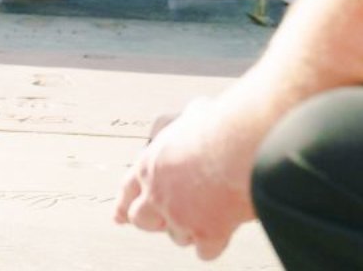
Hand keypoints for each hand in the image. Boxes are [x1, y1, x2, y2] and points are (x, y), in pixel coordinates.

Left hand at [114, 97, 257, 260]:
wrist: (243, 147)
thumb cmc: (221, 128)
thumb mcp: (195, 115)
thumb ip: (189, 123)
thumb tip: (199, 111)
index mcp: (151, 165)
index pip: (127, 189)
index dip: (123, 204)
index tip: (119, 216)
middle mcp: (158, 193)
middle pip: (141, 220)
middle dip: (153, 221)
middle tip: (167, 219)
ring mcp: (180, 216)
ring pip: (176, 237)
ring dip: (189, 230)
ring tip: (207, 213)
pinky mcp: (206, 233)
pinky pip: (204, 251)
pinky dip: (212, 245)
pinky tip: (220, 233)